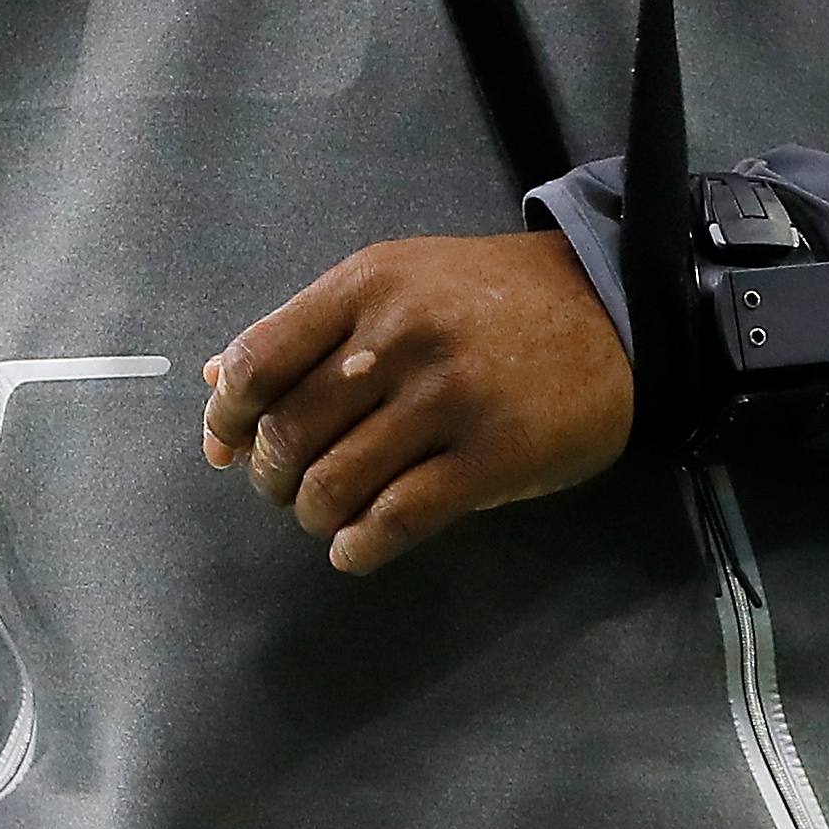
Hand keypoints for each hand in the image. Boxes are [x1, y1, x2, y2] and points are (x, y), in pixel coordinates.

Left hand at [200, 231, 637, 576]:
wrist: (613, 309)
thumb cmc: (487, 298)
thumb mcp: (395, 282)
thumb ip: (307, 329)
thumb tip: (215, 380)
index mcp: (365, 287)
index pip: (257, 363)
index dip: (227, 418)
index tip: (229, 445)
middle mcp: (398, 339)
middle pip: (289, 432)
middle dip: (271, 476)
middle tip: (286, 486)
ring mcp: (447, 400)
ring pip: (335, 483)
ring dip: (313, 514)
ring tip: (325, 514)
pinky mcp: (492, 458)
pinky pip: (397, 519)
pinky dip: (359, 546)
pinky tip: (355, 547)